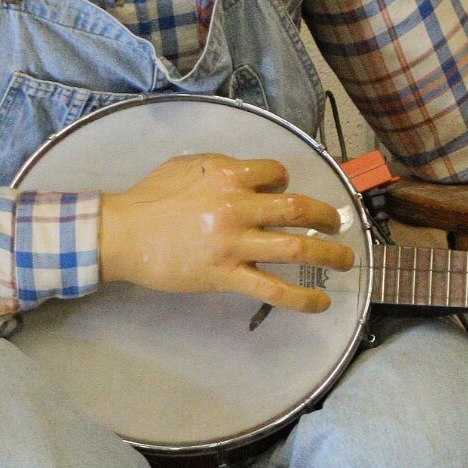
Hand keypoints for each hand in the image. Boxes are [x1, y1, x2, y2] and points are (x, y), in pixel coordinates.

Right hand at [98, 154, 354, 314]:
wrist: (122, 233)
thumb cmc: (149, 197)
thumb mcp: (186, 165)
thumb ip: (220, 168)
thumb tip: (246, 175)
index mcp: (228, 174)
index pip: (276, 173)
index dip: (287, 182)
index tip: (285, 192)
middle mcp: (238, 205)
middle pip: (298, 208)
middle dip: (326, 216)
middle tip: (337, 224)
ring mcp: (235, 242)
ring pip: (297, 248)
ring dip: (329, 254)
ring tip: (345, 261)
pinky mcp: (227, 275)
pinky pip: (274, 289)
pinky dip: (303, 298)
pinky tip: (321, 302)